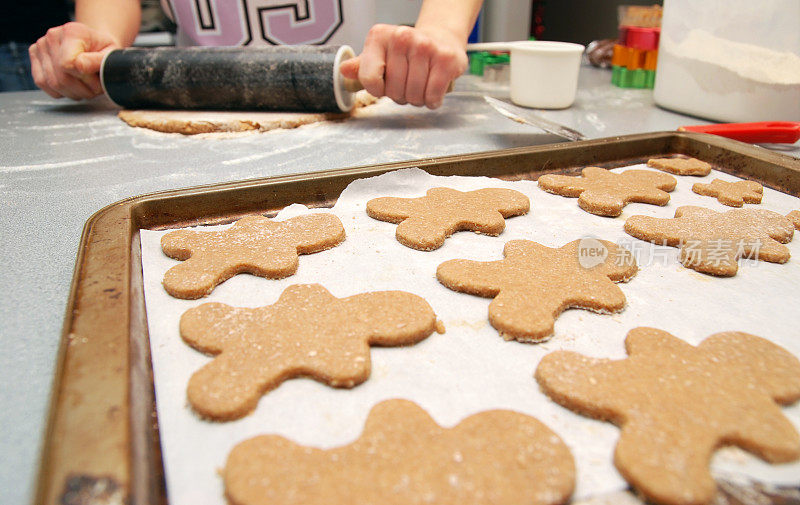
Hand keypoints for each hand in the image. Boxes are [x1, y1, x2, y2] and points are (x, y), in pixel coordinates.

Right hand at [29, 22, 119, 99]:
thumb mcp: (111, 54)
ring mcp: (40, 45)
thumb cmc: (103, 50)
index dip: (85, 79)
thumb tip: (81, 67)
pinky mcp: (34, 55)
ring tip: (85, 88)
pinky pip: (42, 82)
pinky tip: (72, 87)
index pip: (68, 64)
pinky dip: (59, 91)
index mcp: (72, 32)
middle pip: (61, 77)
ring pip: (52, 83)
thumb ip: (100, 61)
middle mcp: (52, 36)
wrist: (93, 44)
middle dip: (82, 90)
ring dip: (72, 93)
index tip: (97, 79)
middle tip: (94, 89)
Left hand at [340, 24, 466, 109]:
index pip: (369, 79)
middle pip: (393, 91)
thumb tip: (343, 71)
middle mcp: (401, 36)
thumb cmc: (407, 54)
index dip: (378, 90)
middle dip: (400, 96)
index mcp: (379, 36)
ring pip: (413, 95)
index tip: (386, 84)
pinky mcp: (445, 59)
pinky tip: (433, 91)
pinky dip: (432, 100)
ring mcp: (425, 46)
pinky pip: (432, 95)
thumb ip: (361, 66)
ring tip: (421, 85)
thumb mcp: (380, 55)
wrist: (441, 40)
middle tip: (408, 84)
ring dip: (417, 99)